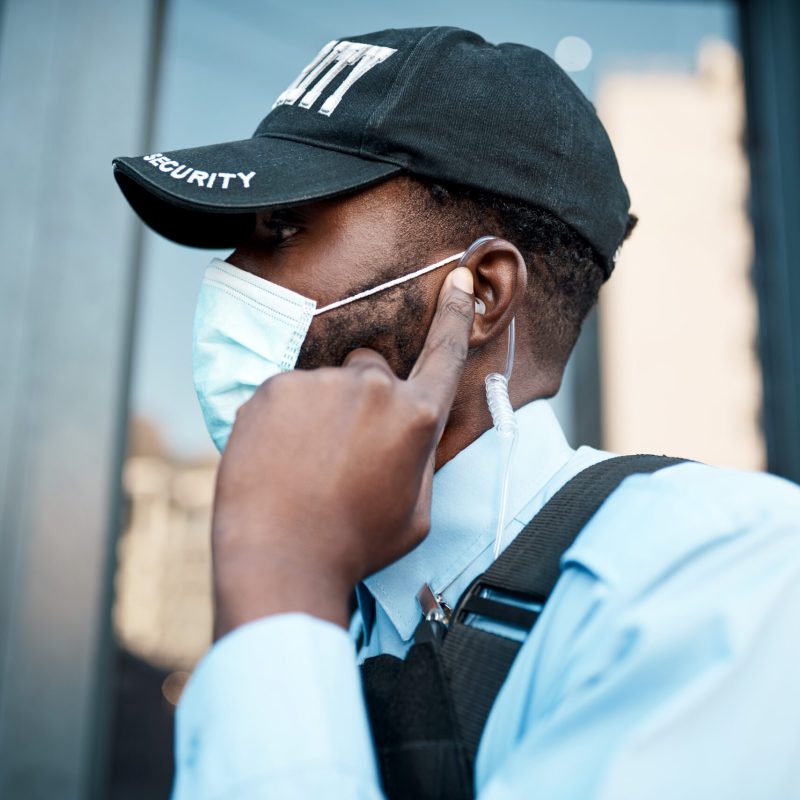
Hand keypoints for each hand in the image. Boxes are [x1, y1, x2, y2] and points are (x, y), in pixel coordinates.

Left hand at [211, 267, 474, 636]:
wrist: (281, 559)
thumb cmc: (354, 545)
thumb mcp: (415, 512)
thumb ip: (418, 457)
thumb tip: (407, 430)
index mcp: (415, 418)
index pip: (444, 354)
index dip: (455, 316)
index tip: (460, 280)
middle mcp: (373, 388)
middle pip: (373, 370)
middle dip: (365, 398)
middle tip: (343, 452)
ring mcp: (320, 383)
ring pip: (326, 384)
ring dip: (322, 412)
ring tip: (306, 466)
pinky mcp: (274, 388)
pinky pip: (287, 393)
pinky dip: (285, 419)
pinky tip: (279, 458)